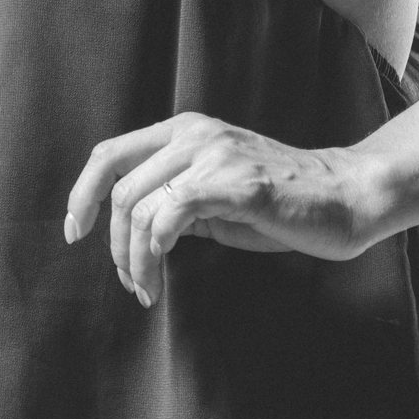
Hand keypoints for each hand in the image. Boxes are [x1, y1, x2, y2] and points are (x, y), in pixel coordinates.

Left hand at [64, 112, 374, 308]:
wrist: (341, 197)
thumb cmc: (280, 204)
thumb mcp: (215, 195)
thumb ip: (175, 199)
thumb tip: (131, 228)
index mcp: (185, 130)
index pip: (110, 153)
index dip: (83, 193)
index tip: (76, 232)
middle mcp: (194, 134)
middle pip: (119, 186)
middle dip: (113, 243)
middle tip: (130, 281)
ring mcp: (214, 154)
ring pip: (140, 204)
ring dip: (132, 258)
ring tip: (147, 288)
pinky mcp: (235, 182)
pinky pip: (170, 215)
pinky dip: (155, 251)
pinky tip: (162, 273)